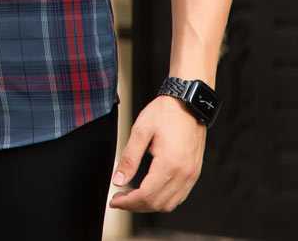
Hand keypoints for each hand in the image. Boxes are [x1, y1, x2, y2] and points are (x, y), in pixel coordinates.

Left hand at [109, 95, 206, 211]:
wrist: (188, 102)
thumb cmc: (165, 112)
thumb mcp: (141, 130)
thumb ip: (129, 157)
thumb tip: (118, 180)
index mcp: (169, 163)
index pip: (146, 195)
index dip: (127, 202)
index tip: (114, 200)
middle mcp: (183, 174)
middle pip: (157, 203)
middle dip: (135, 205)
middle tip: (119, 200)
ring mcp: (191, 175)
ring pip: (169, 204)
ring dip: (149, 205)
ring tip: (132, 197)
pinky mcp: (193, 172)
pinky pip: (179, 196)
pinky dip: (163, 200)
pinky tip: (150, 192)